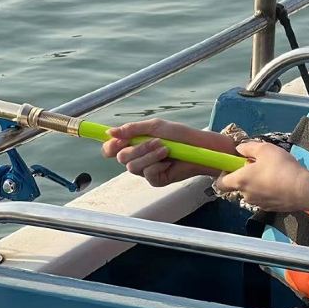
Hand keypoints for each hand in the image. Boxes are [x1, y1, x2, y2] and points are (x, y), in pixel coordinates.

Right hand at [101, 119, 237, 186]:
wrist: (199, 147)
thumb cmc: (180, 135)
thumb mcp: (156, 127)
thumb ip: (133, 129)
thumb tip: (109, 132)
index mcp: (135, 143)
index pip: (112, 148)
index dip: (110, 146)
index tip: (116, 142)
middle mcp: (138, 157)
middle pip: (121, 158)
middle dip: (137, 148)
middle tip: (156, 141)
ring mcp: (146, 170)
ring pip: (132, 167)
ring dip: (149, 156)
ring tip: (166, 149)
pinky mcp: (156, 180)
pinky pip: (148, 174)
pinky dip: (158, 165)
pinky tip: (168, 162)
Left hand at [213, 142, 308, 218]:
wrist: (303, 189)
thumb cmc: (281, 167)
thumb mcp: (265, 149)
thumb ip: (248, 147)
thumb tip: (239, 150)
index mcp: (240, 181)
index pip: (220, 183)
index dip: (223, 174)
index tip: (234, 166)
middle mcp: (245, 195)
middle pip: (238, 186)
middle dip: (245, 176)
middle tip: (259, 165)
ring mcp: (257, 204)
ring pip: (251, 192)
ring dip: (256, 184)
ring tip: (272, 174)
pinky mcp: (270, 209)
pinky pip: (263, 198)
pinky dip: (267, 191)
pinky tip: (280, 183)